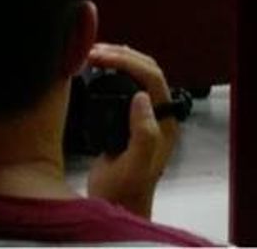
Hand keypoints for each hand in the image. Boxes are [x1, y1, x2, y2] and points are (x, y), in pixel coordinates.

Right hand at [84, 42, 178, 218]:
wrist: (114, 206)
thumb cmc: (124, 191)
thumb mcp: (134, 166)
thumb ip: (143, 134)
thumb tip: (141, 97)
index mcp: (164, 122)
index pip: (153, 78)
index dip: (129, 62)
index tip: (102, 56)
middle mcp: (157, 114)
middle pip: (146, 70)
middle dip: (122, 55)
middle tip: (94, 51)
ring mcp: (142, 115)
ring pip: (135, 74)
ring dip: (116, 59)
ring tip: (92, 53)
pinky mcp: (126, 117)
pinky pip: (122, 84)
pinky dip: (109, 71)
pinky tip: (93, 69)